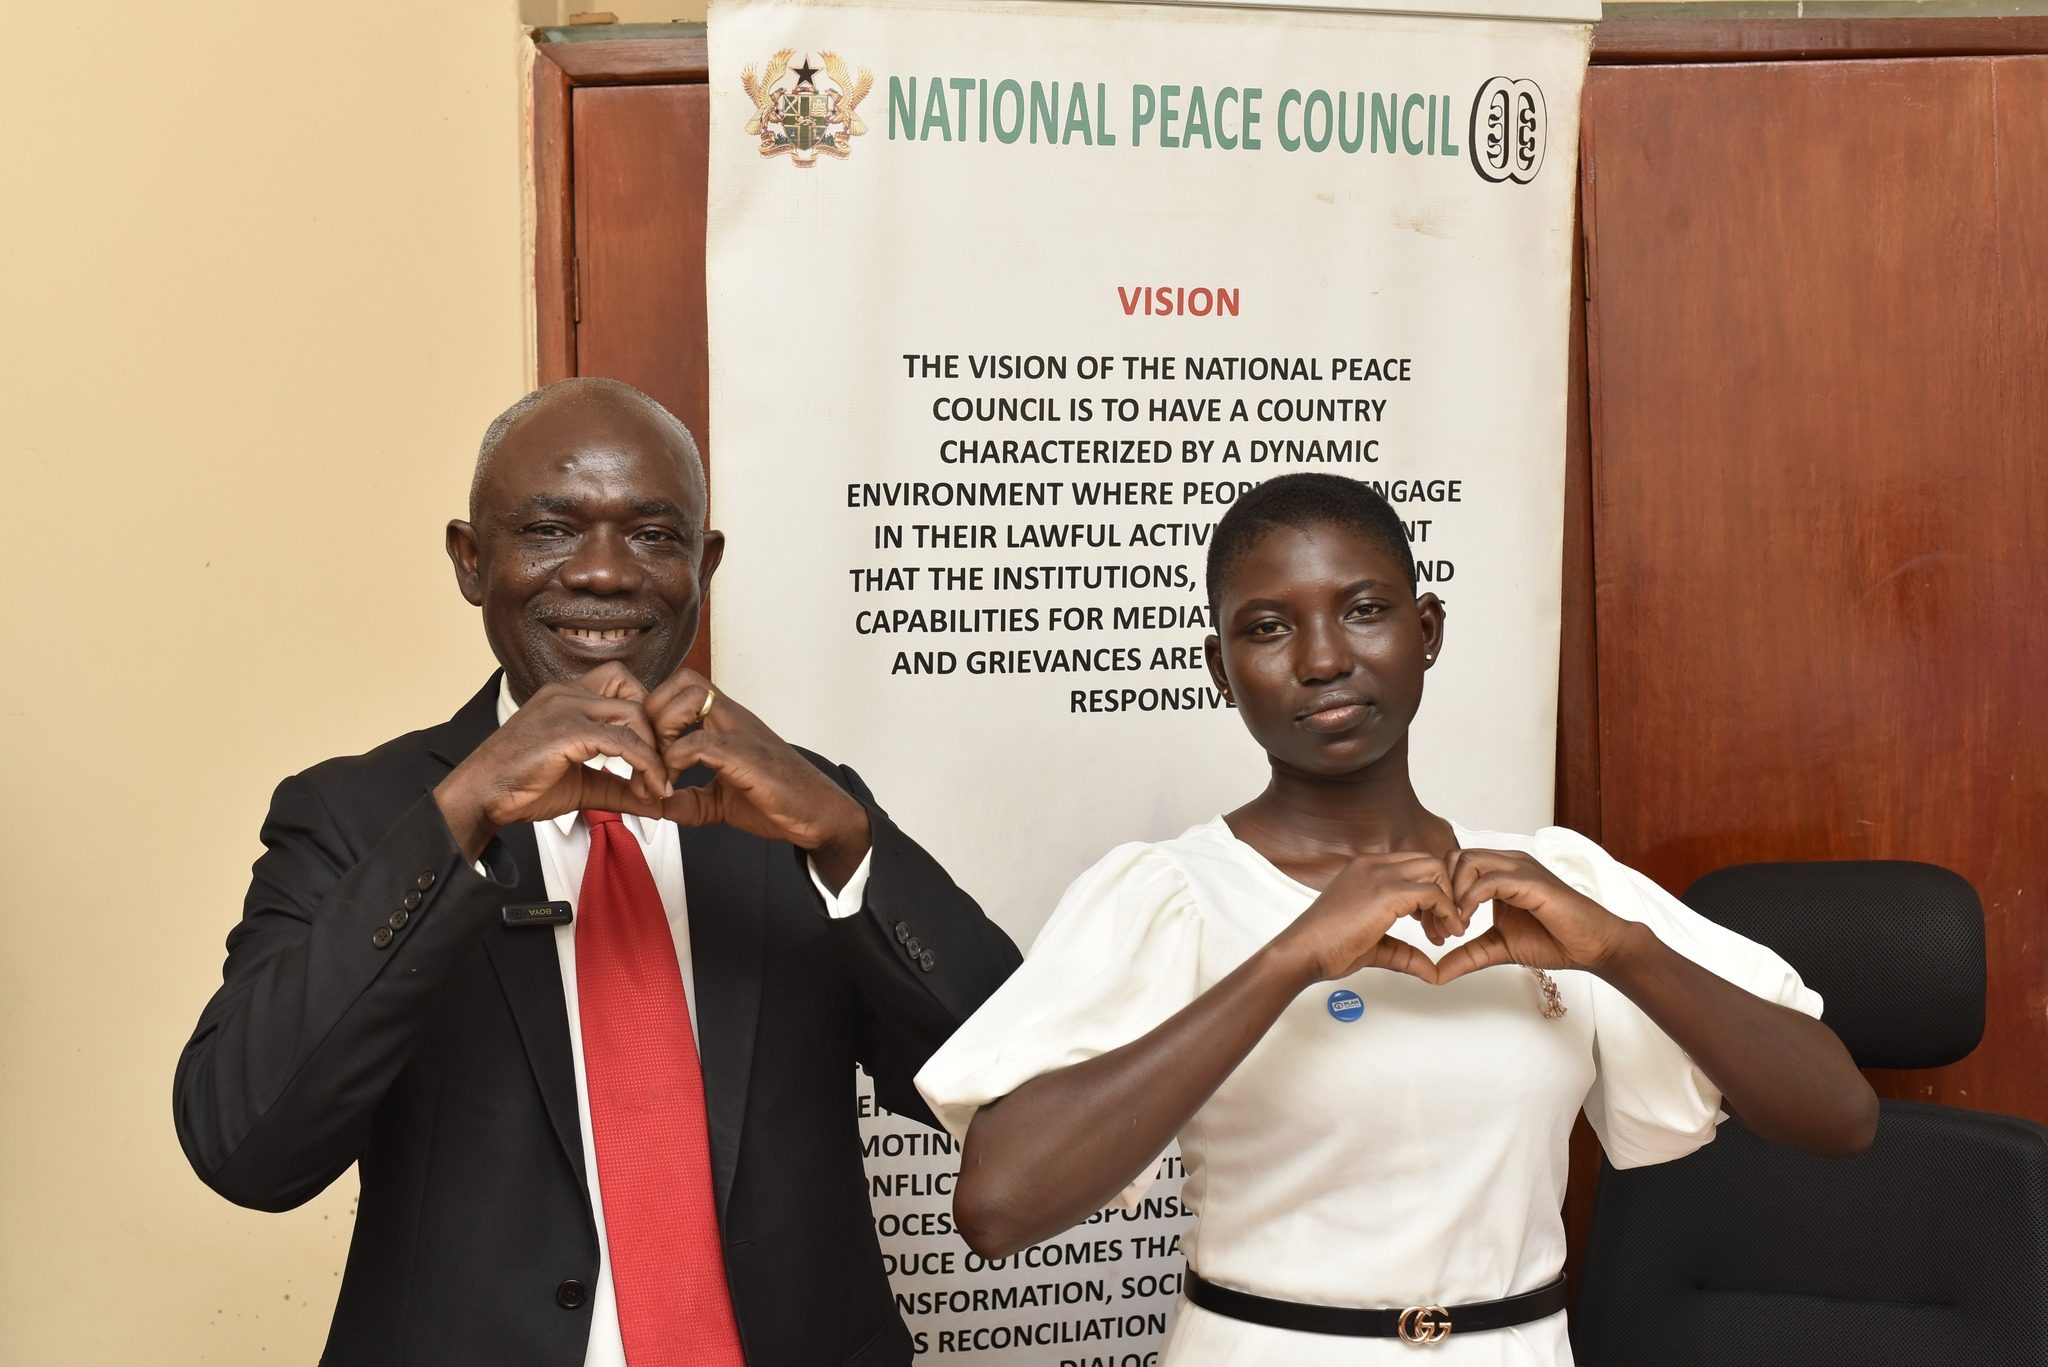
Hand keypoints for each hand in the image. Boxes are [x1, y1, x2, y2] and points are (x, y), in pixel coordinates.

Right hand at [434, 663, 672, 860]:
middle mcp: (567, 694)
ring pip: (634, 715)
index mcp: (566, 696)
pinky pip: (623, 742)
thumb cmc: (520, 786)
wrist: (480, 796)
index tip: (652, 753)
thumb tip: (657, 803)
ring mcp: (566, 708)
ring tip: (654, 787)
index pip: (622, 682)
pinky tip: (646, 790)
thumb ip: (620, 787)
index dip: (644, 714)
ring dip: (654, 753)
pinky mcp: (567, 732)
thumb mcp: (582, 784)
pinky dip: (644, 766)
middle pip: (634, 693)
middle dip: (655, 732)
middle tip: (660, 770)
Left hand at [644, 668, 871, 885]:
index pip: (682, 687)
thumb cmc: (777, 799)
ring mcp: (740, 733)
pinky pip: (699, 743)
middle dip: (654, 716)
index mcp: (726, 722)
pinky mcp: (745, 757)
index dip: (656, 713)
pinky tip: (672, 790)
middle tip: (651, 757)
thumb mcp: (720, 801)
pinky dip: (676, 763)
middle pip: (682, 682)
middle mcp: (733, 718)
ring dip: (664, 732)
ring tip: (662, 769)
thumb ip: (689, 800)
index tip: (650, 754)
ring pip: (690, 698)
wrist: (818, 814)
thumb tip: (656, 806)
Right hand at [1271, 852, 1464, 987]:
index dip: (1431, 892)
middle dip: (1446, 893)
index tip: (1431, 923)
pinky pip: (1434, 893)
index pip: (1414, 865)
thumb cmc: (1327, 947)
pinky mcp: (1387, 892)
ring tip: (1441, 934)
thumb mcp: (1375, 944)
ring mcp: (1379, 875)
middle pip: (1430, 862)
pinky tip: (1443, 935)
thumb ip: (1404, 951)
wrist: (1303, 952)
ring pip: (1436, 870)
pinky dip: (1447, 913)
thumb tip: (1430, 970)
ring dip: (1448, 901)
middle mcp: (1373, 865)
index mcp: (1366, 869)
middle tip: (1442, 928)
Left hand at [1433, 848, 1634, 984]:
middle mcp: (1506, 862)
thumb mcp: (1498, 948)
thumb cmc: (1553, 940)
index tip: (1434, 928)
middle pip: (1452, 858)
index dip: (1436, 893)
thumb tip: (1436, 972)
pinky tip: (1467, 925)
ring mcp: (1519, 868)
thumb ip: (1467, 955)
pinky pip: (1489, 881)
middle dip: (1439, 891)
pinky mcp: (1531, 881)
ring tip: (1455, 928)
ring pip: (1467, 862)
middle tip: (1440, 927)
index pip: (1451, 865)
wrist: (1593, 946)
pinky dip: (1470, 901)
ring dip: (1452, 895)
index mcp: (1497, 871)